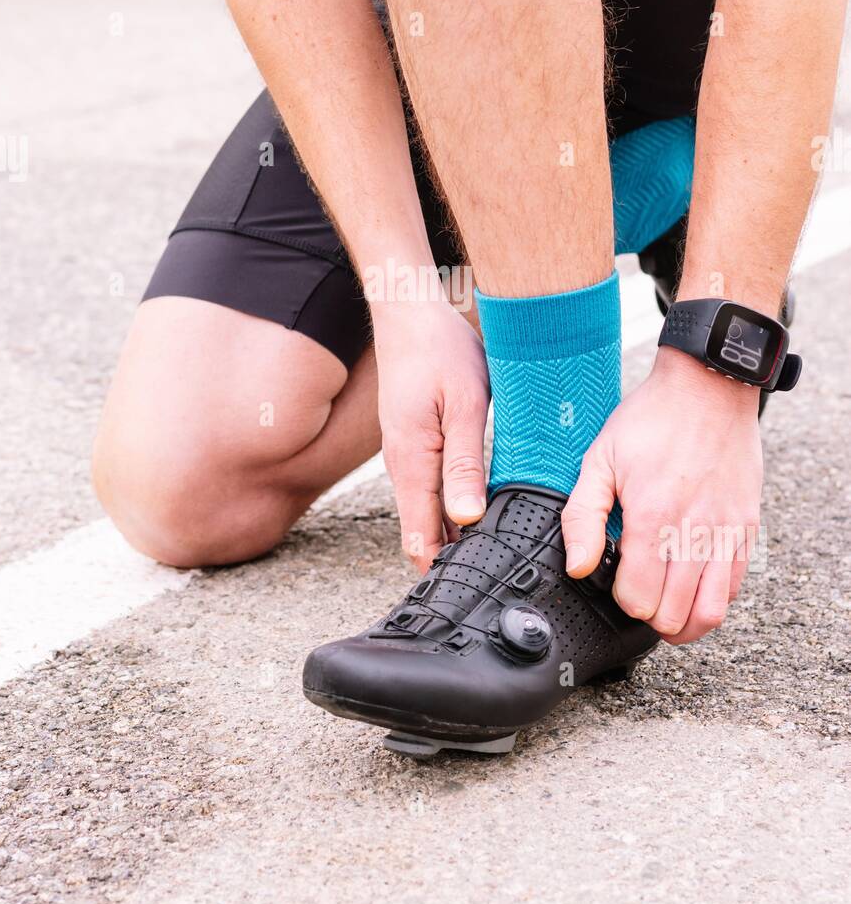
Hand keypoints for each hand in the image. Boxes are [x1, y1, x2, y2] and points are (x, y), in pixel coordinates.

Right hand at [372, 300, 489, 569]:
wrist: (409, 313)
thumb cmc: (439, 351)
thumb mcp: (463, 404)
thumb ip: (464, 463)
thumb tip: (466, 518)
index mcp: (411, 462)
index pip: (419, 537)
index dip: (446, 569)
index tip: (478, 590)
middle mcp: (403, 466)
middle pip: (425, 531)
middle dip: (457, 557)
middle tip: (500, 576)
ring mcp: (406, 456)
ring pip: (430, 511)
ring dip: (458, 532)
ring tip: (498, 552)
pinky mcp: (415, 443)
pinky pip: (432, 488)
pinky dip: (454, 506)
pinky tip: (482, 510)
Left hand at [561, 347, 762, 643]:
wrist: (709, 387)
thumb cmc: (652, 420)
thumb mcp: (600, 459)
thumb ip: (582, 517)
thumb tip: (577, 567)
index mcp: (653, 516)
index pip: (639, 599)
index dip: (622, 598)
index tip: (616, 578)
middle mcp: (694, 531)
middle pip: (673, 615)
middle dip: (650, 615)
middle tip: (639, 593)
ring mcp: (726, 532)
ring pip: (711, 613)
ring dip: (684, 621)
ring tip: (666, 608)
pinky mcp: (747, 527)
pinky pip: (736, 587)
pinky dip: (714, 599)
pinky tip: (693, 585)